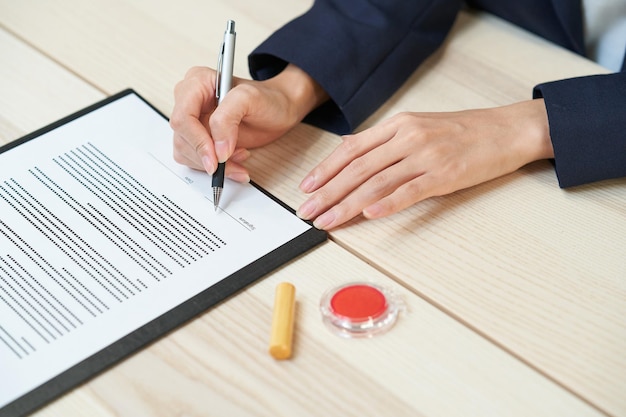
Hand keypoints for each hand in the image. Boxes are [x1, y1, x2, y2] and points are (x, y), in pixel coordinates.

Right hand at [170, 64, 327, 180]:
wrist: (279, 111)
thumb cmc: (267, 99)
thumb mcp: (249, 98)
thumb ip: (227, 119)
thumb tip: (217, 149)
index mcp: (196, 83)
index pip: (183, 118)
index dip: (197, 141)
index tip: (216, 159)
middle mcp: (190, 101)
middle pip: (183, 138)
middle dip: (208, 156)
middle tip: (231, 162)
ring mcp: (193, 121)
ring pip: (187, 152)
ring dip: (213, 164)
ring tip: (239, 158)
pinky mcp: (199, 138)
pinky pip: (195, 160)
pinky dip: (216, 167)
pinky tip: (234, 161)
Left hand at [296, 99, 553, 229]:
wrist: (506, 129)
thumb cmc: (463, 131)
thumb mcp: (419, 127)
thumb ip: (387, 142)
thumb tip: (353, 155)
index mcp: (397, 125)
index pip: (351, 148)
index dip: (325, 168)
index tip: (306, 187)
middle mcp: (407, 137)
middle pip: (357, 168)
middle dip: (327, 191)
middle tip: (306, 211)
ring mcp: (425, 155)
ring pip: (377, 182)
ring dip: (347, 204)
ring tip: (327, 220)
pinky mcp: (444, 174)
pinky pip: (410, 190)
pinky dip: (387, 204)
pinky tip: (369, 215)